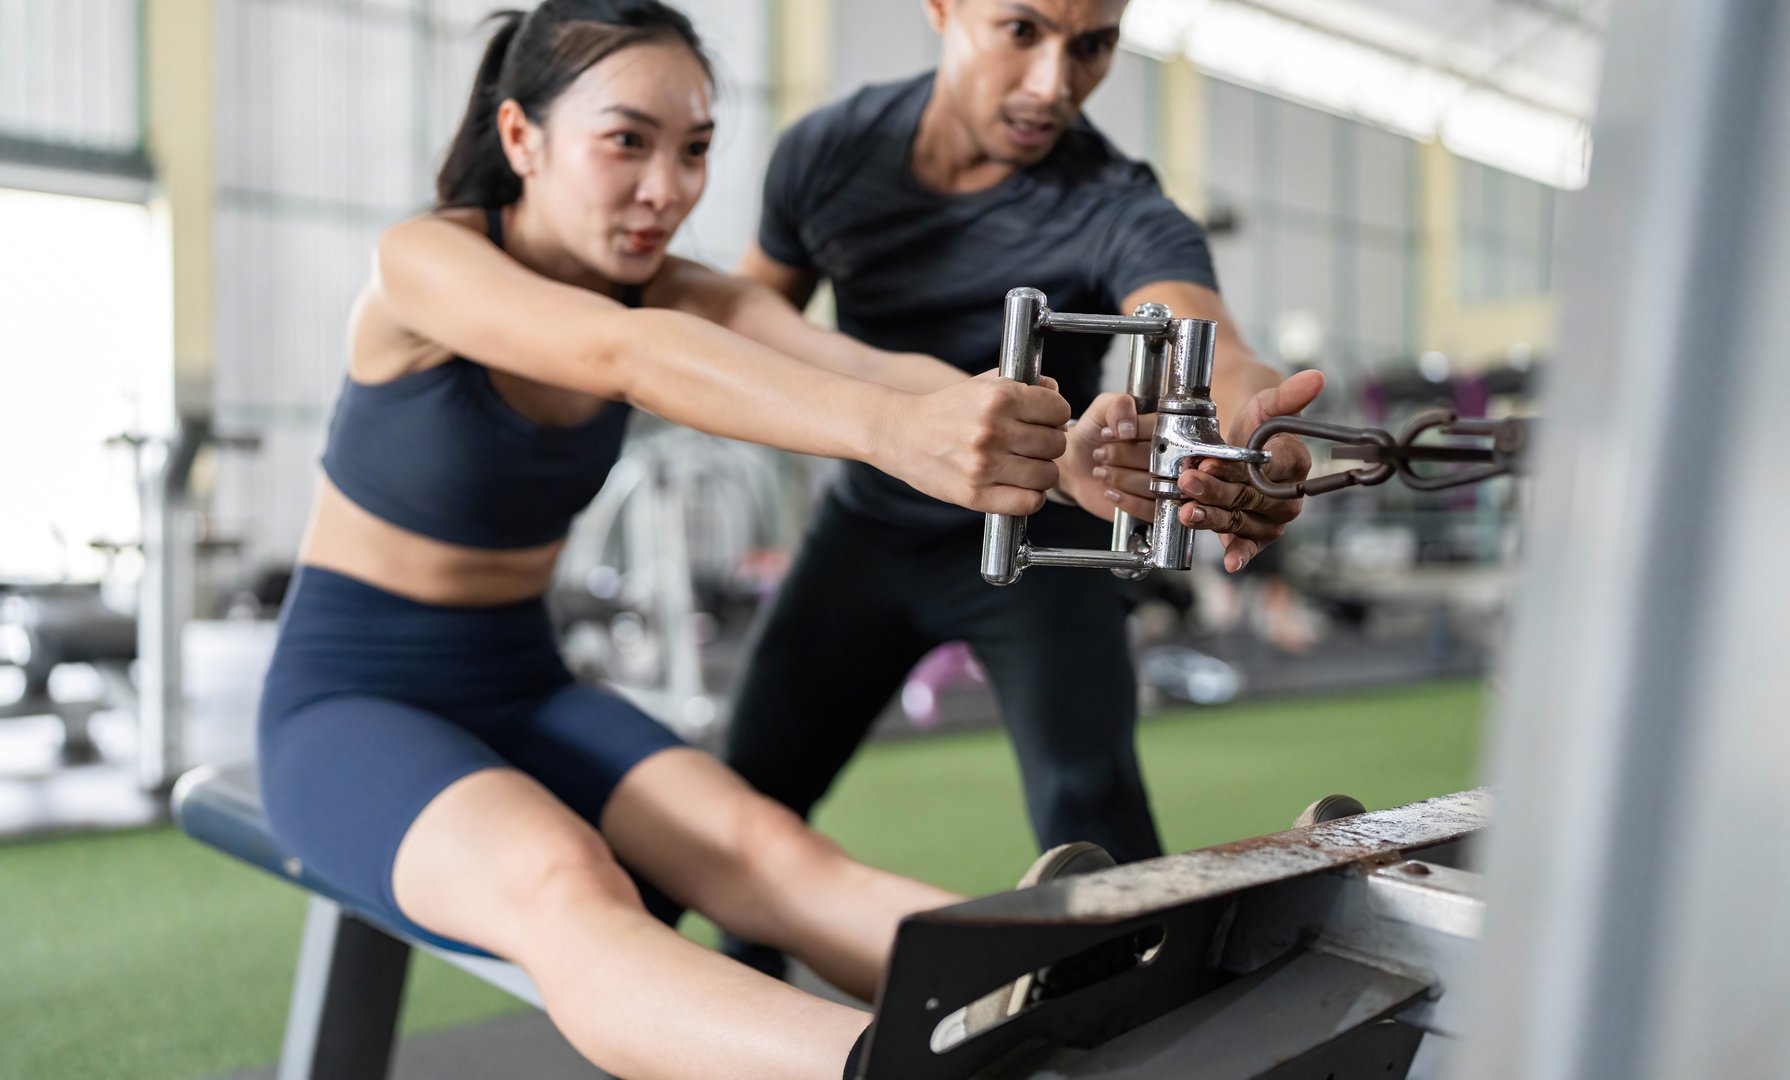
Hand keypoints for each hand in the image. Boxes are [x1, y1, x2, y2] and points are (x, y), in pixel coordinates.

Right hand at [877, 371, 1070, 514]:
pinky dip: (1031, 497)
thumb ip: (1021, 384)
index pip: (1058, 410)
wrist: (900, 433)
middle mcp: (993, 430)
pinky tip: (1019, 487)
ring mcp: (984, 465)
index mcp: (998, 398)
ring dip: (1041, 472)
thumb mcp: (981, 385)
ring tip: (1025, 467)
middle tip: (1032, 446)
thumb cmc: (945, 410)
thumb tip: (1056, 390)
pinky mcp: (975, 495)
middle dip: (1049, 444)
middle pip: (1056, 444)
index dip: (1055, 415)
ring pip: (1047, 475)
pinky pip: (1029, 502)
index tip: (1044, 421)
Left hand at [1057, 391, 1156, 521]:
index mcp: (1163, 427)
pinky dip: (1128, 501)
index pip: (1161, 429)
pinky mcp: (1155, 507)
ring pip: (1154, 485)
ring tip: (1102, 471)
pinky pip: (1151, 509)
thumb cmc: (1092, 434)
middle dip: (1121, 457)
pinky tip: (1110, 492)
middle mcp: (1169, 455)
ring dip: (1121, 478)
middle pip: (1158, 459)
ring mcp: (1165, 482)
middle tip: (1100, 454)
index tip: (1107, 434)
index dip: (1132, 434)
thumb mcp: (1101, 410)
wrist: (1075, 465)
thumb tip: (1129, 428)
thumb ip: (1117, 406)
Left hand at [1178, 369, 1325, 572]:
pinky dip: (1240, 555)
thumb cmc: (1255, 424)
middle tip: (1190, 479)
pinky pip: (1248, 546)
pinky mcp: (1252, 534)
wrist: (1240, 442)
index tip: (1215, 461)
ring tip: (1188, 509)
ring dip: (1214, 517)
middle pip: (1252, 496)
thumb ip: (1287, 395)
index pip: (1273, 466)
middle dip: (1218, 489)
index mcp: (1295, 462)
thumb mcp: (1266, 404)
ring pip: (1241, 520)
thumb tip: (1316, 378)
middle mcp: (1287, 495)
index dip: (1245, 466)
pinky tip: (1230, 563)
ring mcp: (1269, 519)